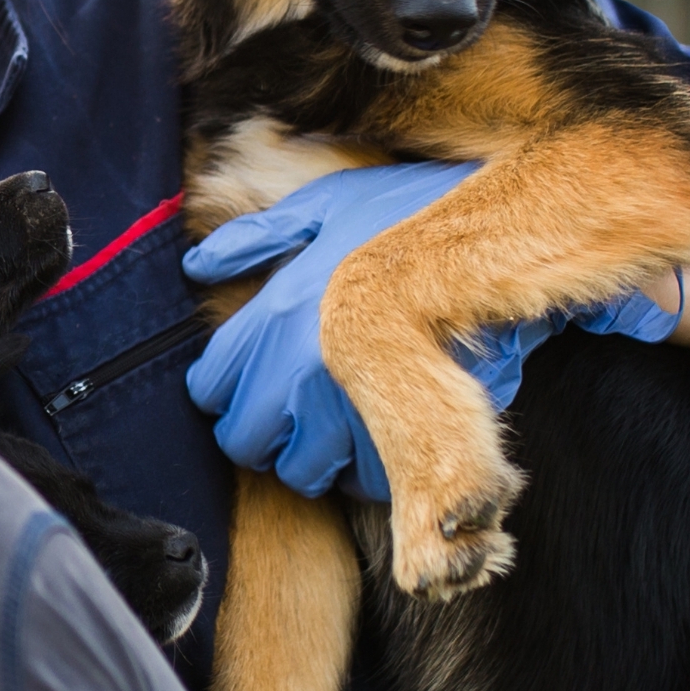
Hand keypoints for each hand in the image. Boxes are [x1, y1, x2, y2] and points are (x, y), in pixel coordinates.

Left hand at [182, 163, 680, 499]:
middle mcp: (296, 372)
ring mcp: (348, 410)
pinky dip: (368, 471)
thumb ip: (254, 239)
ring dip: (317, 458)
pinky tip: (383, 437)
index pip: (211, 393)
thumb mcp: (320, 206)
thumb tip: (196, 267)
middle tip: (296, 418)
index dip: (229, 393)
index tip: (252, 387)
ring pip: (304, 472)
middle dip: (267, 435)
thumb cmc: (404, 218)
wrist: (492, 247)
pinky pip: (363, 484)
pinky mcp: (401, 437)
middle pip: (248, 444)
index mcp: (268, 321)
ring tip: (343, 427)